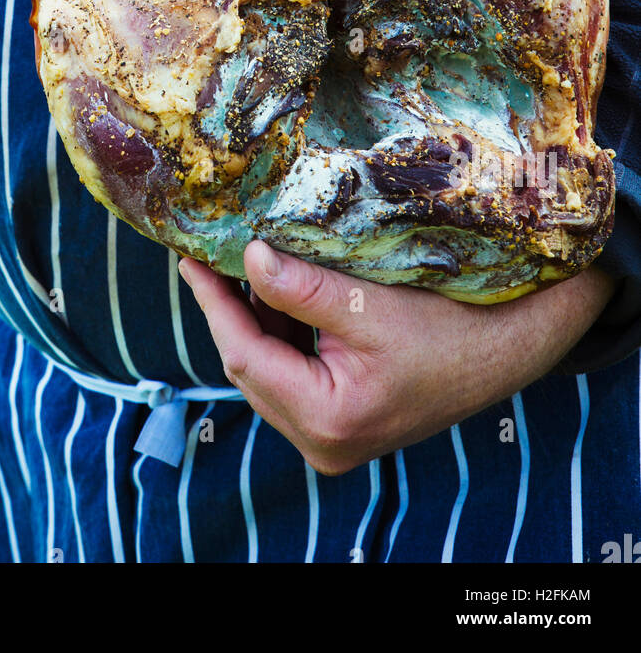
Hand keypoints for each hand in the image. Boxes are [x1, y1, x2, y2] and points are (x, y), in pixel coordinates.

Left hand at [180, 243, 614, 474]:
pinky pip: (290, 375)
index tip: (190, 259)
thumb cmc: (450, 326)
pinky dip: (279, 334)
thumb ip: (302, 285)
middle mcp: (322, 443)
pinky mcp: (340, 422)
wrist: (508, 349)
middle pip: (250, 367)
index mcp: (327, 419)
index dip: (213, 303)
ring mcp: (330, 438)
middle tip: (207, 255)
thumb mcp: (370, 302)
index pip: (245, 355)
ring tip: (234, 265)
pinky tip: (275, 291)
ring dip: (253, 320)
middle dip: (228, 310)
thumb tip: (246, 258)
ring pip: (267, 370)